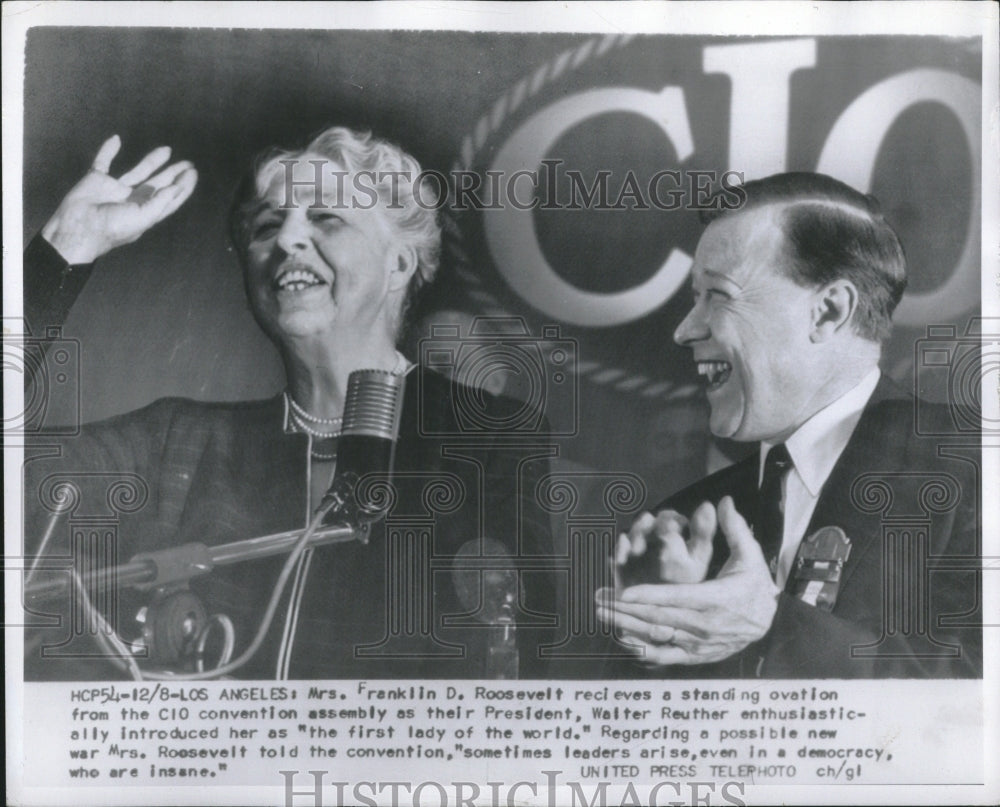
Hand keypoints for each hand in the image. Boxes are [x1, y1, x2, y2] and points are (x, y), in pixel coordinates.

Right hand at [41, 135, 197, 264]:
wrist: (79, 228)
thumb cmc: (112, 228)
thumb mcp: (142, 218)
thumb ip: (160, 203)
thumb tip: (177, 187)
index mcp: (146, 212)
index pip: (169, 198)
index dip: (182, 187)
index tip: (192, 174)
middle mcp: (133, 200)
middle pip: (158, 184)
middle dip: (173, 174)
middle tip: (188, 164)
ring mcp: (115, 189)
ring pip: (138, 171)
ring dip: (152, 161)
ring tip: (168, 150)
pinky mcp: (96, 180)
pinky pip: (103, 161)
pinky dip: (108, 150)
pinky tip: (116, 139)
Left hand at [597, 496, 778, 665]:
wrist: (767, 621)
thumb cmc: (753, 584)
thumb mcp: (749, 555)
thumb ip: (734, 529)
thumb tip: (724, 502)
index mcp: (715, 599)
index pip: (677, 598)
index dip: (650, 596)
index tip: (625, 593)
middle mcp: (705, 625)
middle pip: (660, 618)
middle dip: (626, 610)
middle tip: (600, 599)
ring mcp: (699, 643)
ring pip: (658, 636)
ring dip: (627, 626)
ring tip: (602, 615)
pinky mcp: (696, 655)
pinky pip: (666, 656)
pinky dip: (643, 651)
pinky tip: (622, 642)